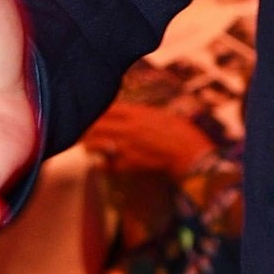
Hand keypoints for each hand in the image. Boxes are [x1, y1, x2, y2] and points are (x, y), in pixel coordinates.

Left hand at [84, 99, 211, 179]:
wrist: (189, 152)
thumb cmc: (180, 132)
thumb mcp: (160, 114)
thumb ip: (140, 114)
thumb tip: (126, 113)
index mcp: (136, 113)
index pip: (106, 109)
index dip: (95, 111)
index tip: (91, 114)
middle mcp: (127, 128)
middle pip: (95, 125)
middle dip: (88, 128)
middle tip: (85, 131)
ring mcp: (126, 146)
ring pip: (94, 143)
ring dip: (90, 144)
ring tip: (90, 146)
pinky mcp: (128, 163)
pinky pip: (105, 164)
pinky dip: (101, 164)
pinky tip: (102, 163)